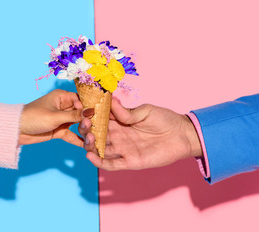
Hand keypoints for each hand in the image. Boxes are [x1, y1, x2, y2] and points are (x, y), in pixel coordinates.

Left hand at [19, 89, 93, 145]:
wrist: (17, 130)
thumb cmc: (34, 117)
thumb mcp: (55, 116)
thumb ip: (74, 116)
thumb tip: (91, 111)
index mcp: (61, 97)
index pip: (80, 100)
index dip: (88, 106)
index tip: (97, 114)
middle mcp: (63, 107)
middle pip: (80, 112)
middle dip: (88, 120)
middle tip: (96, 126)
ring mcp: (61, 119)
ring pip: (77, 124)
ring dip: (84, 130)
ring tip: (93, 136)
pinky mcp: (59, 131)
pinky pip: (71, 135)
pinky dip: (78, 139)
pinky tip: (87, 144)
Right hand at [78, 98, 202, 170]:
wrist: (182, 135)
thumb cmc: (165, 119)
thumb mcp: (145, 111)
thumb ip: (127, 112)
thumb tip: (110, 100)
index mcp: (120, 122)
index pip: (101, 119)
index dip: (90, 115)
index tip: (82, 109)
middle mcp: (118, 136)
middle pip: (97, 135)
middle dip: (87, 130)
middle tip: (84, 124)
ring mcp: (123, 149)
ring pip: (101, 149)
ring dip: (91, 145)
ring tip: (87, 138)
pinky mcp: (130, 161)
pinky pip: (111, 164)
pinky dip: (100, 161)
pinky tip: (90, 156)